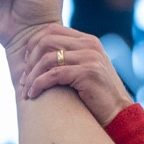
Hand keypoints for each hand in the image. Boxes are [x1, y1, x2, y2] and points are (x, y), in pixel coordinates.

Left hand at [15, 25, 135, 123]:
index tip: (27, 63)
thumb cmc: (97, 96)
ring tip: (27, 90)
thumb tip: (42, 57)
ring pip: (47, 59)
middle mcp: (89, 45)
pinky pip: (53, 75)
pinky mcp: (87, 73)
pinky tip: (33, 94)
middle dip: (30, 60)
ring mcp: (89, 58)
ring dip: (32, 76)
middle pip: (46, 40)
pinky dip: (38, 84)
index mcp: (88, 40)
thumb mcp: (85, 70)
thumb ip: (70, 58)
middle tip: (24, 78)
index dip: (34, 44)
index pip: (52, 30)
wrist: (119, 113)